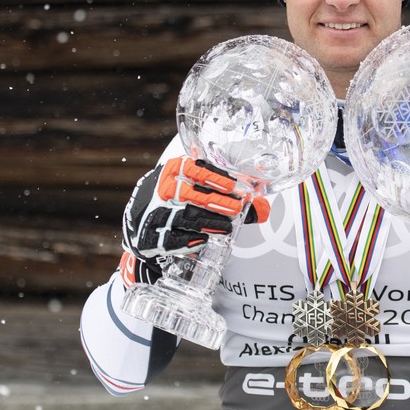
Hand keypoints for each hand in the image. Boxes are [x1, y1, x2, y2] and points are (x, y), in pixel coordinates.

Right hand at [122, 156, 269, 261]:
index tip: (234, 187)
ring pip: (184, 216)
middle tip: (236, 210)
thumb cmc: (180, 203)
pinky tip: (203, 241)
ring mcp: (155, 211)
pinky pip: (170, 238)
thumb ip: (231, 199)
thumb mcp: (199, 192)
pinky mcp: (150, 235)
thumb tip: (264, 209)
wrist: (145, 223)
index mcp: (175, 170)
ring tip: (226, 228)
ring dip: (207, 222)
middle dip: (216, 202)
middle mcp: (163, 188)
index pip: (197, 168)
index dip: (216, 177)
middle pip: (192, 194)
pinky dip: (188, 240)